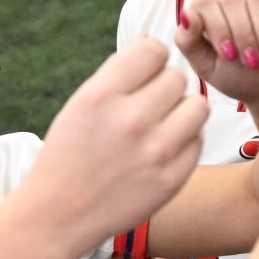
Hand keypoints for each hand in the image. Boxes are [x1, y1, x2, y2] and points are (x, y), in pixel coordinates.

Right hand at [26, 39, 208, 244]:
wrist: (60, 215)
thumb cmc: (70, 154)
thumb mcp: (80, 105)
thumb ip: (119, 74)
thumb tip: (154, 44)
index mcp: (100, 96)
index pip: (153, 49)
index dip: (151, 58)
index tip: (144, 73)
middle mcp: (130, 121)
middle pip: (177, 77)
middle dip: (165, 87)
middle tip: (148, 106)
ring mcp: (155, 152)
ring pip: (198, 106)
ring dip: (183, 111)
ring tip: (162, 124)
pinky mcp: (173, 178)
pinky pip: (198, 140)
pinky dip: (185, 141)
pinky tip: (162, 150)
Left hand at [176, 0, 258, 104]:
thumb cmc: (237, 77)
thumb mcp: (207, 66)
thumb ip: (188, 41)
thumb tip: (186, 14)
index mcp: (207, 10)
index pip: (205, 4)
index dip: (219, 30)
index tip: (230, 56)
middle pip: (231, 0)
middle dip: (243, 36)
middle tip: (251, 62)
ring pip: (257, 0)